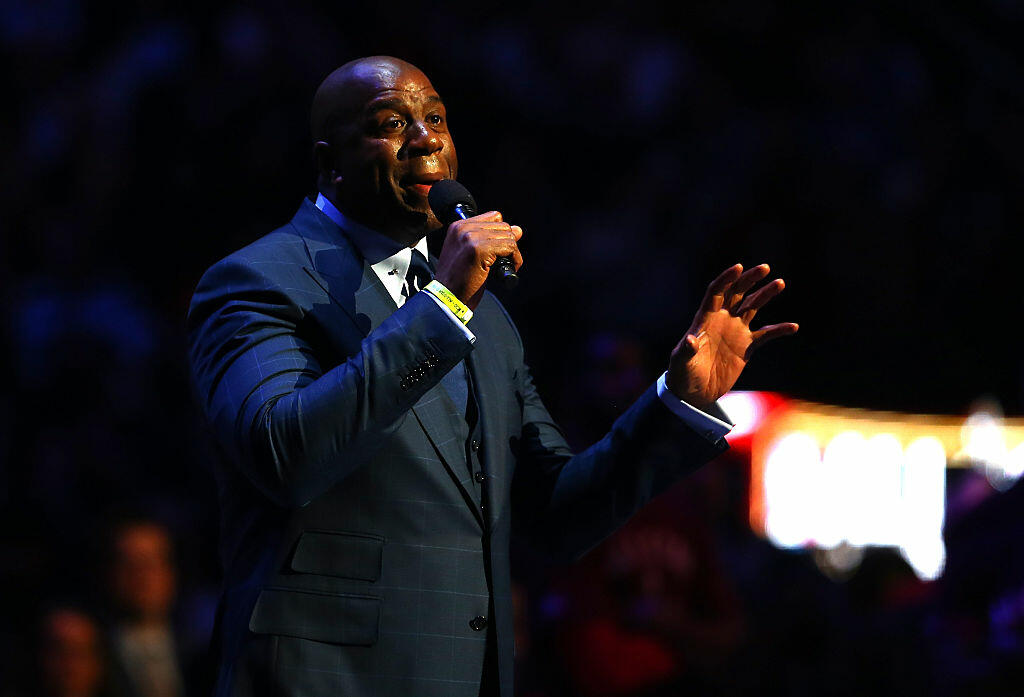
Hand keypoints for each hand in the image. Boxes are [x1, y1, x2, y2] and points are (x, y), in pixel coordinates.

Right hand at [434, 211, 523, 309]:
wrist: (447, 297)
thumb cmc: (458, 280)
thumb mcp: (471, 253)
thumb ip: (489, 238)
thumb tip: (518, 229)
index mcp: (458, 227)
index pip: (493, 217)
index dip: (500, 233)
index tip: (499, 250)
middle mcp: (463, 228)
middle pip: (503, 225)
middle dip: (508, 243)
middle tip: (503, 261)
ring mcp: (471, 237)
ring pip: (508, 236)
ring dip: (512, 253)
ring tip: (504, 266)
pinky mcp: (480, 249)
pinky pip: (510, 247)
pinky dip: (515, 259)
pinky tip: (506, 270)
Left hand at [666, 264, 797, 408]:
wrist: (694, 393)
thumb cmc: (682, 375)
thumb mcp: (681, 362)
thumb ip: (686, 350)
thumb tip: (691, 341)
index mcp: (705, 318)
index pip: (717, 292)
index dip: (726, 279)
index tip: (739, 268)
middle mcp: (722, 320)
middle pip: (737, 293)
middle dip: (749, 280)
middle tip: (764, 268)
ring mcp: (735, 332)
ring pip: (753, 307)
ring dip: (765, 294)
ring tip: (779, 283)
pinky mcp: (746, 347)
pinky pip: (766, 334)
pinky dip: (779, 330)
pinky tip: (793, 327)